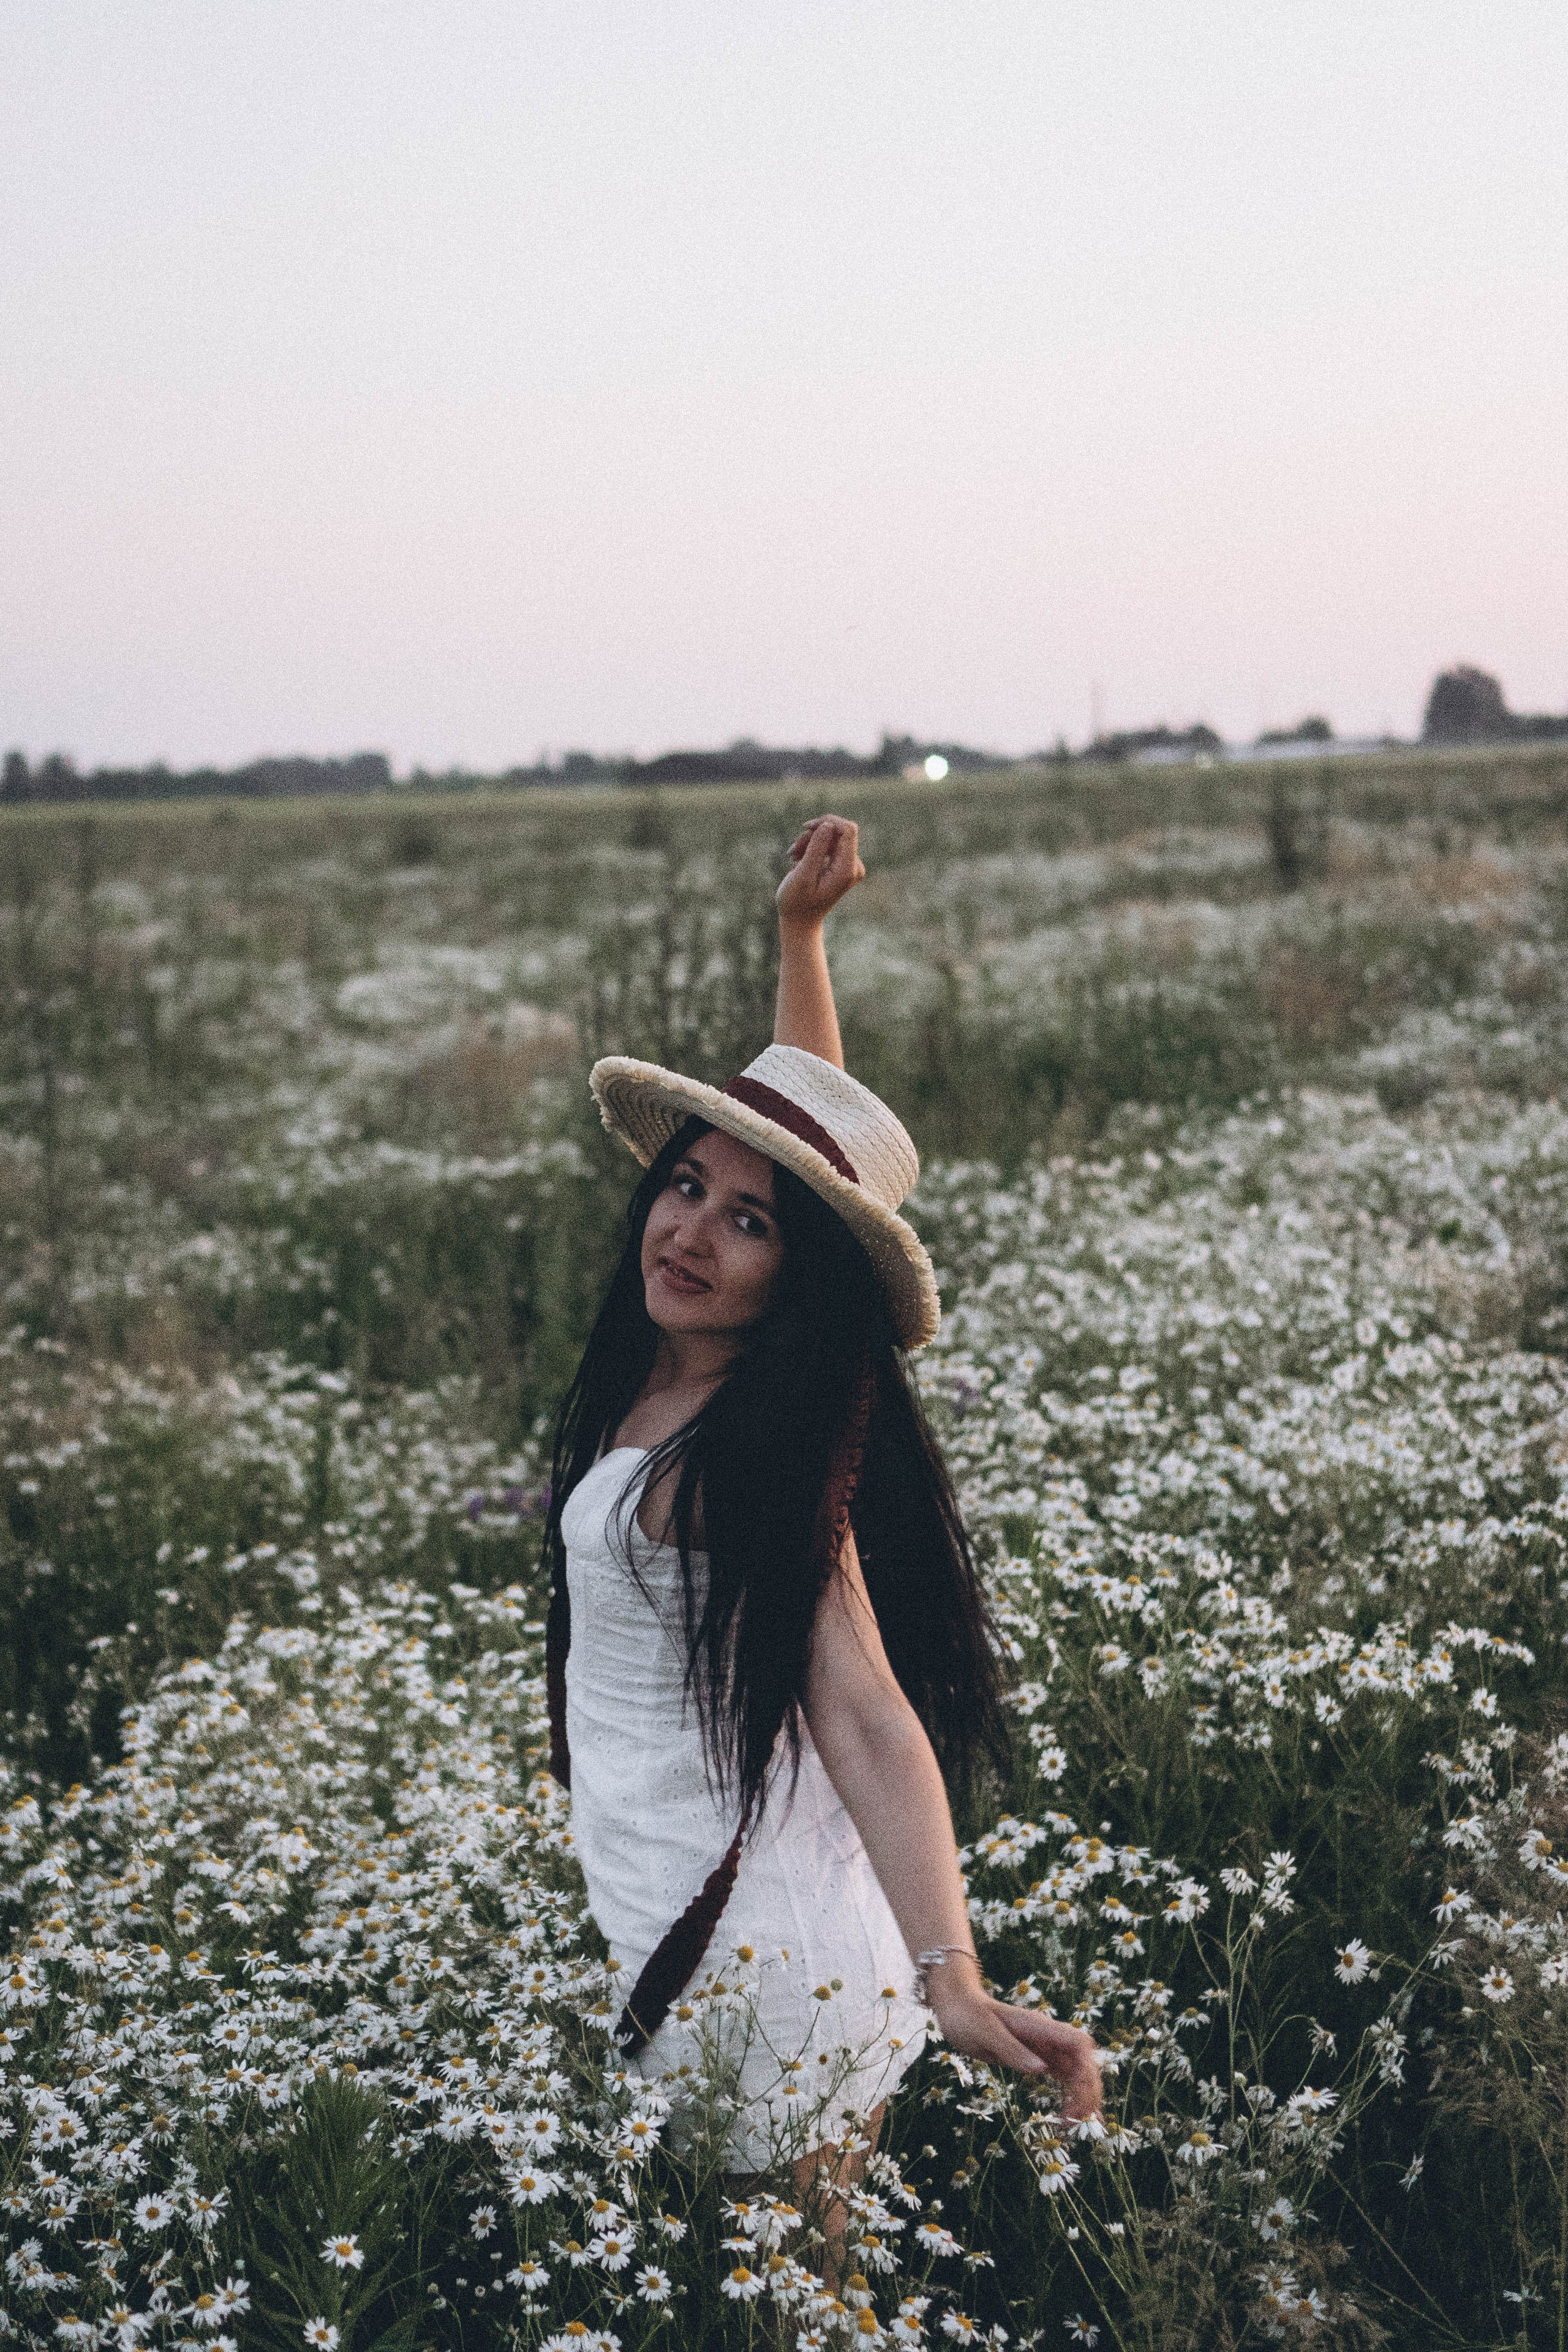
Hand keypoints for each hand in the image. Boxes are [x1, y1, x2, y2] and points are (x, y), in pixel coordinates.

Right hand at [776, 815, 864, 929]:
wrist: (800, 921)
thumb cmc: (797, 902)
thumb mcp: (802, 875)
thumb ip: (816, 850)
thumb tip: (827, 825)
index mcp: (847, 869)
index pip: (848, 830)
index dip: (827, 822)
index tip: (806, 828)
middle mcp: (854, 866)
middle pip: (838, 831)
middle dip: (814, 834)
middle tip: (794, 850)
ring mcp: (850, 865)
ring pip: (831, 836)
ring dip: (810, 841)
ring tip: (793, 856)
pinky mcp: (842, 864)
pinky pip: (829, 844)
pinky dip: (812, 847)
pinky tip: (798, 858)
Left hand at [929, 1978, 1101, 2120]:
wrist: (956, 2006)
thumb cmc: (967, 2015)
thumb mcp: (985, 2033)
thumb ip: (1012, 2050)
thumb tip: (1041, 2070)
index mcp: (1038, 2027)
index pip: (1078, 2043)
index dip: (1086, 2068)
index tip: (1078, 2094)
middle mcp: (1046, 2037)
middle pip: (1082, 2061)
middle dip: (1087, 2089)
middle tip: (1078, 2120)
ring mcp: (1043, 2048)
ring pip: (1076, 2071)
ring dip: (1082, 2096)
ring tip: (1077, 2125)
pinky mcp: (1035, 2058)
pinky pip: (1061, 2077)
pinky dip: (1069, 2095)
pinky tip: (1068, 2115)